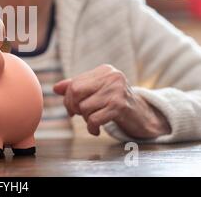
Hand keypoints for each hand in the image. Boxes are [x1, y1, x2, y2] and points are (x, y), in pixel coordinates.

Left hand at [53, 65, 170, 138]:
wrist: (144, 117)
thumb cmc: (117, 103)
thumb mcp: (97, 91)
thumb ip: (77, 87)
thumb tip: (56, 88)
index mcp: (105, 70)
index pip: (74, 83)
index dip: (68, 98)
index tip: (72, 109)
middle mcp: (112, 76)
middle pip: (76, 91)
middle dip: (73, 107)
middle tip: (79, 115)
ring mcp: (117, 90)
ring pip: (84, 107)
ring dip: (86, 119)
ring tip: (94, 120)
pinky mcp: (120, 106)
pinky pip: (94, 119)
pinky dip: (92, 127)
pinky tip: (96, 130)